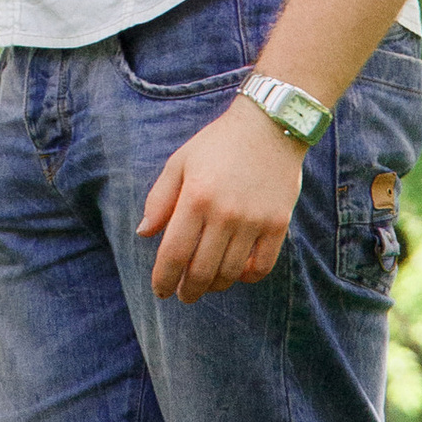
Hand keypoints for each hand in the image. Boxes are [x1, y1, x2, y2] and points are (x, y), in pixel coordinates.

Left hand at [140, 98, 304, 304]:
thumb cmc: (217, 144)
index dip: (164, 279)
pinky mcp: (278, 224)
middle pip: (201, 271)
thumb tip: (144, 234)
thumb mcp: (179, 162)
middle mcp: (225, 214)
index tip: (160, 291)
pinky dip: (247, 277)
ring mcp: (254, 221)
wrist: (269, 126)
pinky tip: (237, 273)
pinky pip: (262, 267)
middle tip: (183, 295)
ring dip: (215, 285)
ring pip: (230, 273)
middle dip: (188, 290)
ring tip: (207, 284)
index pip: (174, 253)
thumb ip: (159, 199)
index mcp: (195, 198)